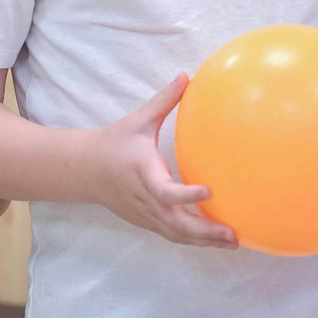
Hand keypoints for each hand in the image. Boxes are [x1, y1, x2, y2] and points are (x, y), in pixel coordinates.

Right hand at [87, 75, 235, 248]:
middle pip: (175, 223)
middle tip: (232, 233)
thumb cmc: (114, 143)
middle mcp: (144, 199)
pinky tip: (214, 240)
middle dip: (204, 231)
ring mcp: (145, 214)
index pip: (165, 190)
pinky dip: (192, 240)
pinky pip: (171, 234)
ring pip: (175, 234)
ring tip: (232, 242)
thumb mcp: (138, 120)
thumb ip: (164, 100)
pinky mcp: (146, 221)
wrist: (85, 170)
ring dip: (203, 241)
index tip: (209, 191)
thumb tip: (186, 75)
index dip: (186, 195)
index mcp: (144, 173)